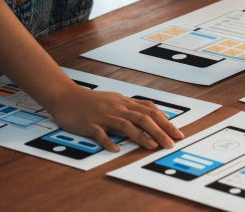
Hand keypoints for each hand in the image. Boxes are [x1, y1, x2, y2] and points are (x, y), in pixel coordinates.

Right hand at [45, 87, 183, 151]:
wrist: (65, 96)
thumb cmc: (93, 101)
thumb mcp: (117, 100)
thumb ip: (136, 107)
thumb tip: (157, 114)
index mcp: (125, 103)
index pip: (150, 112)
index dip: (166, 122)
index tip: (178, 133)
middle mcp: (117, 108)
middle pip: (143, 118)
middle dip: (160, 131)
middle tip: (171, 143)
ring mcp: (103, 116)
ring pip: (126, 125)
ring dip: (141, 136)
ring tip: (153, 146)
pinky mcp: (89, 124)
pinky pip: (99, 133)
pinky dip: (108, 141)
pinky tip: (116, 149)